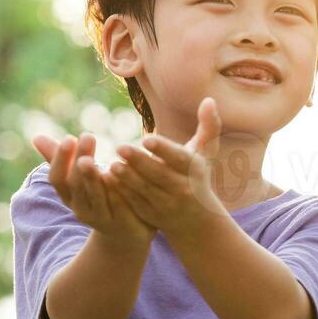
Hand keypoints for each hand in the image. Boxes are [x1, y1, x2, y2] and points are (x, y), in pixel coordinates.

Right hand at [31, 132, 153, 246]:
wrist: (124, 234)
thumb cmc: (98, 198)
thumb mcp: (78, 179)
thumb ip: (60, 159)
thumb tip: (36, 137)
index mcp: (68, 196)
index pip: (57, 179)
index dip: (60, 160)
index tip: (69, 138)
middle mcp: (80, 209)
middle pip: (76, 185)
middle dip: (80, 159)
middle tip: (87, 136)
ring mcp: (100, 217)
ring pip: (96, 196)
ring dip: (95, 176)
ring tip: (98, 155)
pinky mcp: (121, 221)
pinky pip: (119, 204)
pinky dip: (118, 189)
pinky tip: (121, 171)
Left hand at [110, 97, 230, 239]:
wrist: (195, 218)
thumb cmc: (197, 175)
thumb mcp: (206, 152)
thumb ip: (209, 126)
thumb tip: (208, 100)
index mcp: (194, 170)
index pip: (179, 159)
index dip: (163, 149)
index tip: (146, 138)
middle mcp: (183, 189)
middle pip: (159, 175)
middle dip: (139, 162)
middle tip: (119, 147)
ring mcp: (167, 204)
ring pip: (145, 190)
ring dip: (127, 178)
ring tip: (111, 165)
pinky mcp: (151, 216)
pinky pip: (135, 203)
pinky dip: (122, 193)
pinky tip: (107, 181)